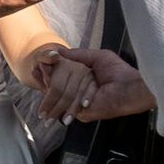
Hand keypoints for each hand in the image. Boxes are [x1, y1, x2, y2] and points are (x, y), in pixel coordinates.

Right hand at [30, 44, 154, 123]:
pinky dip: (59, 91)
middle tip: (34, 68)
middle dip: (44, 79)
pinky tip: (50, 82)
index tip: (38, 66)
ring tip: (39, 71)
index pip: (61, 81)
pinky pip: (65, 101)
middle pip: (55, 89)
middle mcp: (78, 95)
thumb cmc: (118, 72)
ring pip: (57, 96)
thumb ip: (77, 55)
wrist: (129, 87)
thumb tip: (59, 51)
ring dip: (48, 84)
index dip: (48, 73)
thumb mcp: (96, 57)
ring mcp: (78, 106)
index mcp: (82, 83)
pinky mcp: (80, 113)